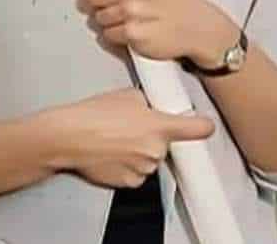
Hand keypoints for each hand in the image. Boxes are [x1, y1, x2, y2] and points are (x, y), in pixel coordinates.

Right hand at [49, 87, 213, 187]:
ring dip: (140, 150)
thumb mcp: (128, 94)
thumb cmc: (95, 113)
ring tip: (115, 138)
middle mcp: (156, 150)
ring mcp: (144, 169)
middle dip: (152, 135)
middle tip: (130, 125)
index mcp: (160, 126)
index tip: (207, 126)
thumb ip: (148, 103)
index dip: (202, 126)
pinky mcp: (130, 183)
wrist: (69, 136)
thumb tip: (151, 109)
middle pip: (165, 143)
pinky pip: (136, 172)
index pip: (195, 129)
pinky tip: (112, 153)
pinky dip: (128, 164)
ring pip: (150, 158)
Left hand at [71, 0, 237, 65]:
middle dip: (99, 2)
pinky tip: (134, 29)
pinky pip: (108, 35)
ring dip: (109, 20)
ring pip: (98, 18)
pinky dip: (117, 35)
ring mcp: (131, 12)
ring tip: (131, 17)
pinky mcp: (132, 34)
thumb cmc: (175, 1)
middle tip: (118, 4)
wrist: (199, 26)